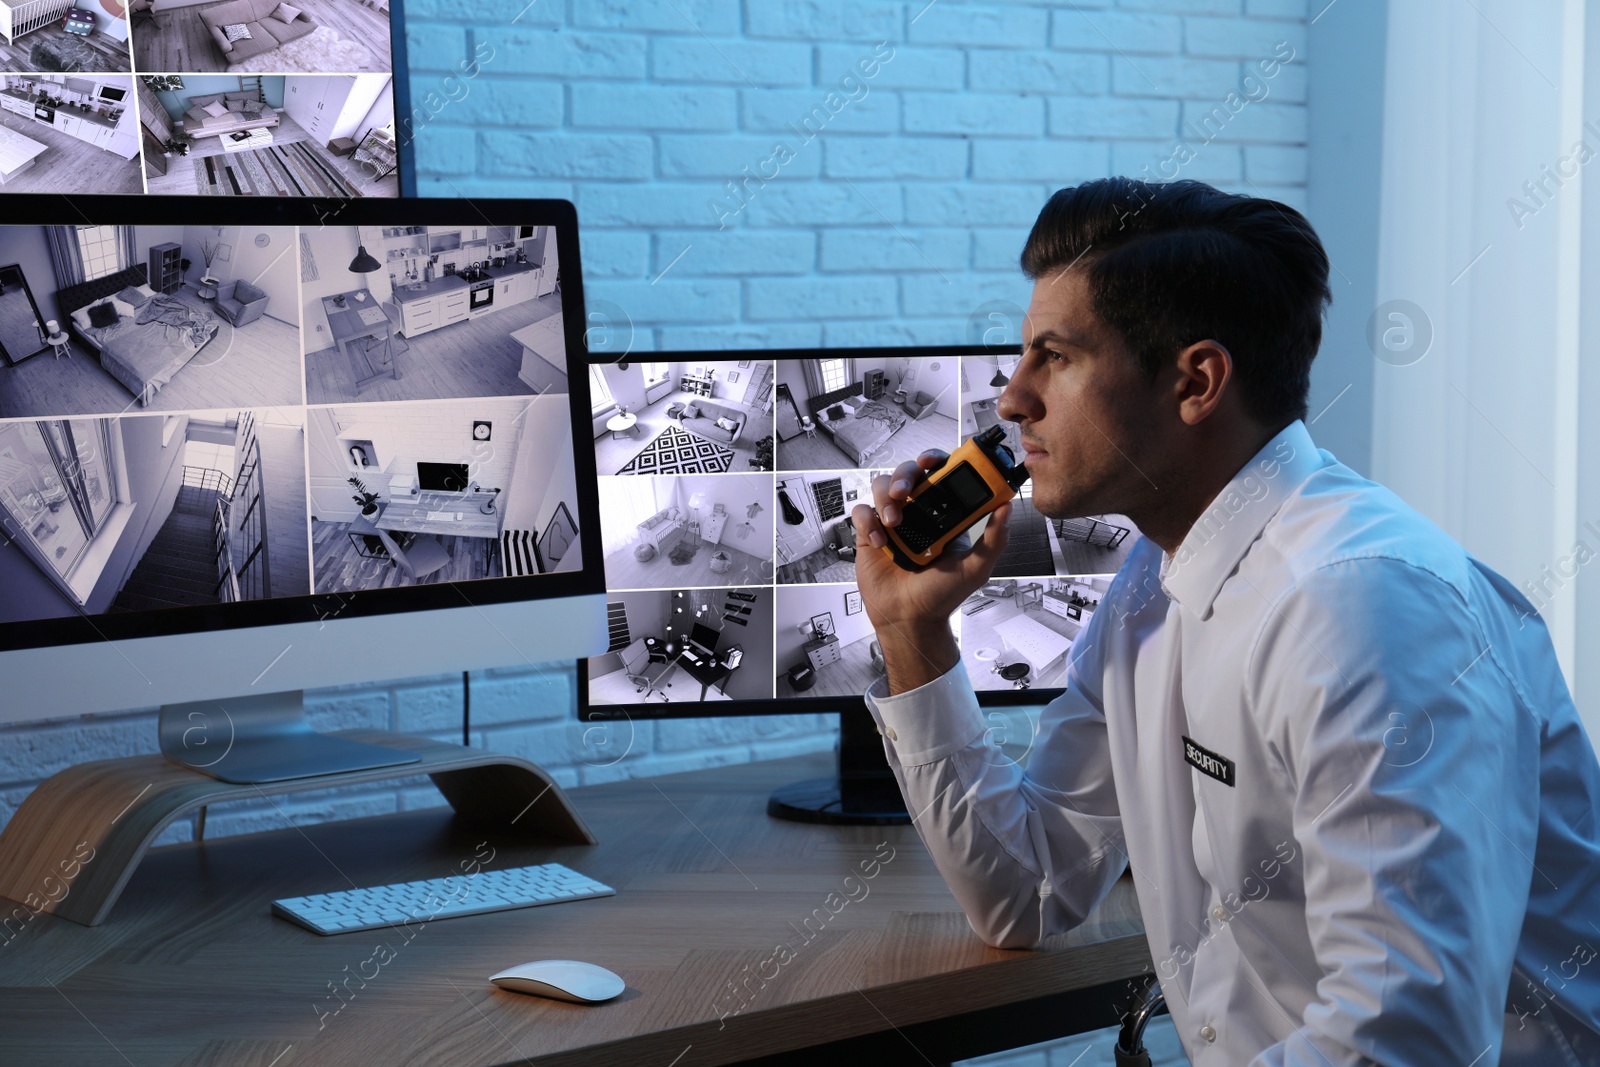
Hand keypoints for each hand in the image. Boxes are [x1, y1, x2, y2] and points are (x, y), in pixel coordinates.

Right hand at [851, 450, 1010, 693]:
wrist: (910, 619)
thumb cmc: (941, 596)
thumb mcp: (975, 568)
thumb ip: (993, 538)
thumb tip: (1006, 507)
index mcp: (943, 516)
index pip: (939, 476)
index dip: (935, 461)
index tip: (933, 461)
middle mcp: (917, 514)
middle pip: (907, 473)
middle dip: (905, 474)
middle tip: (907, 491)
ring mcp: (893, 522)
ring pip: (882, 486)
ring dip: (886, 497)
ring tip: (894, 521)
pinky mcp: (870, 534)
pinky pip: (862, 511)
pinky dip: (867, 520)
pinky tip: (879, 539)